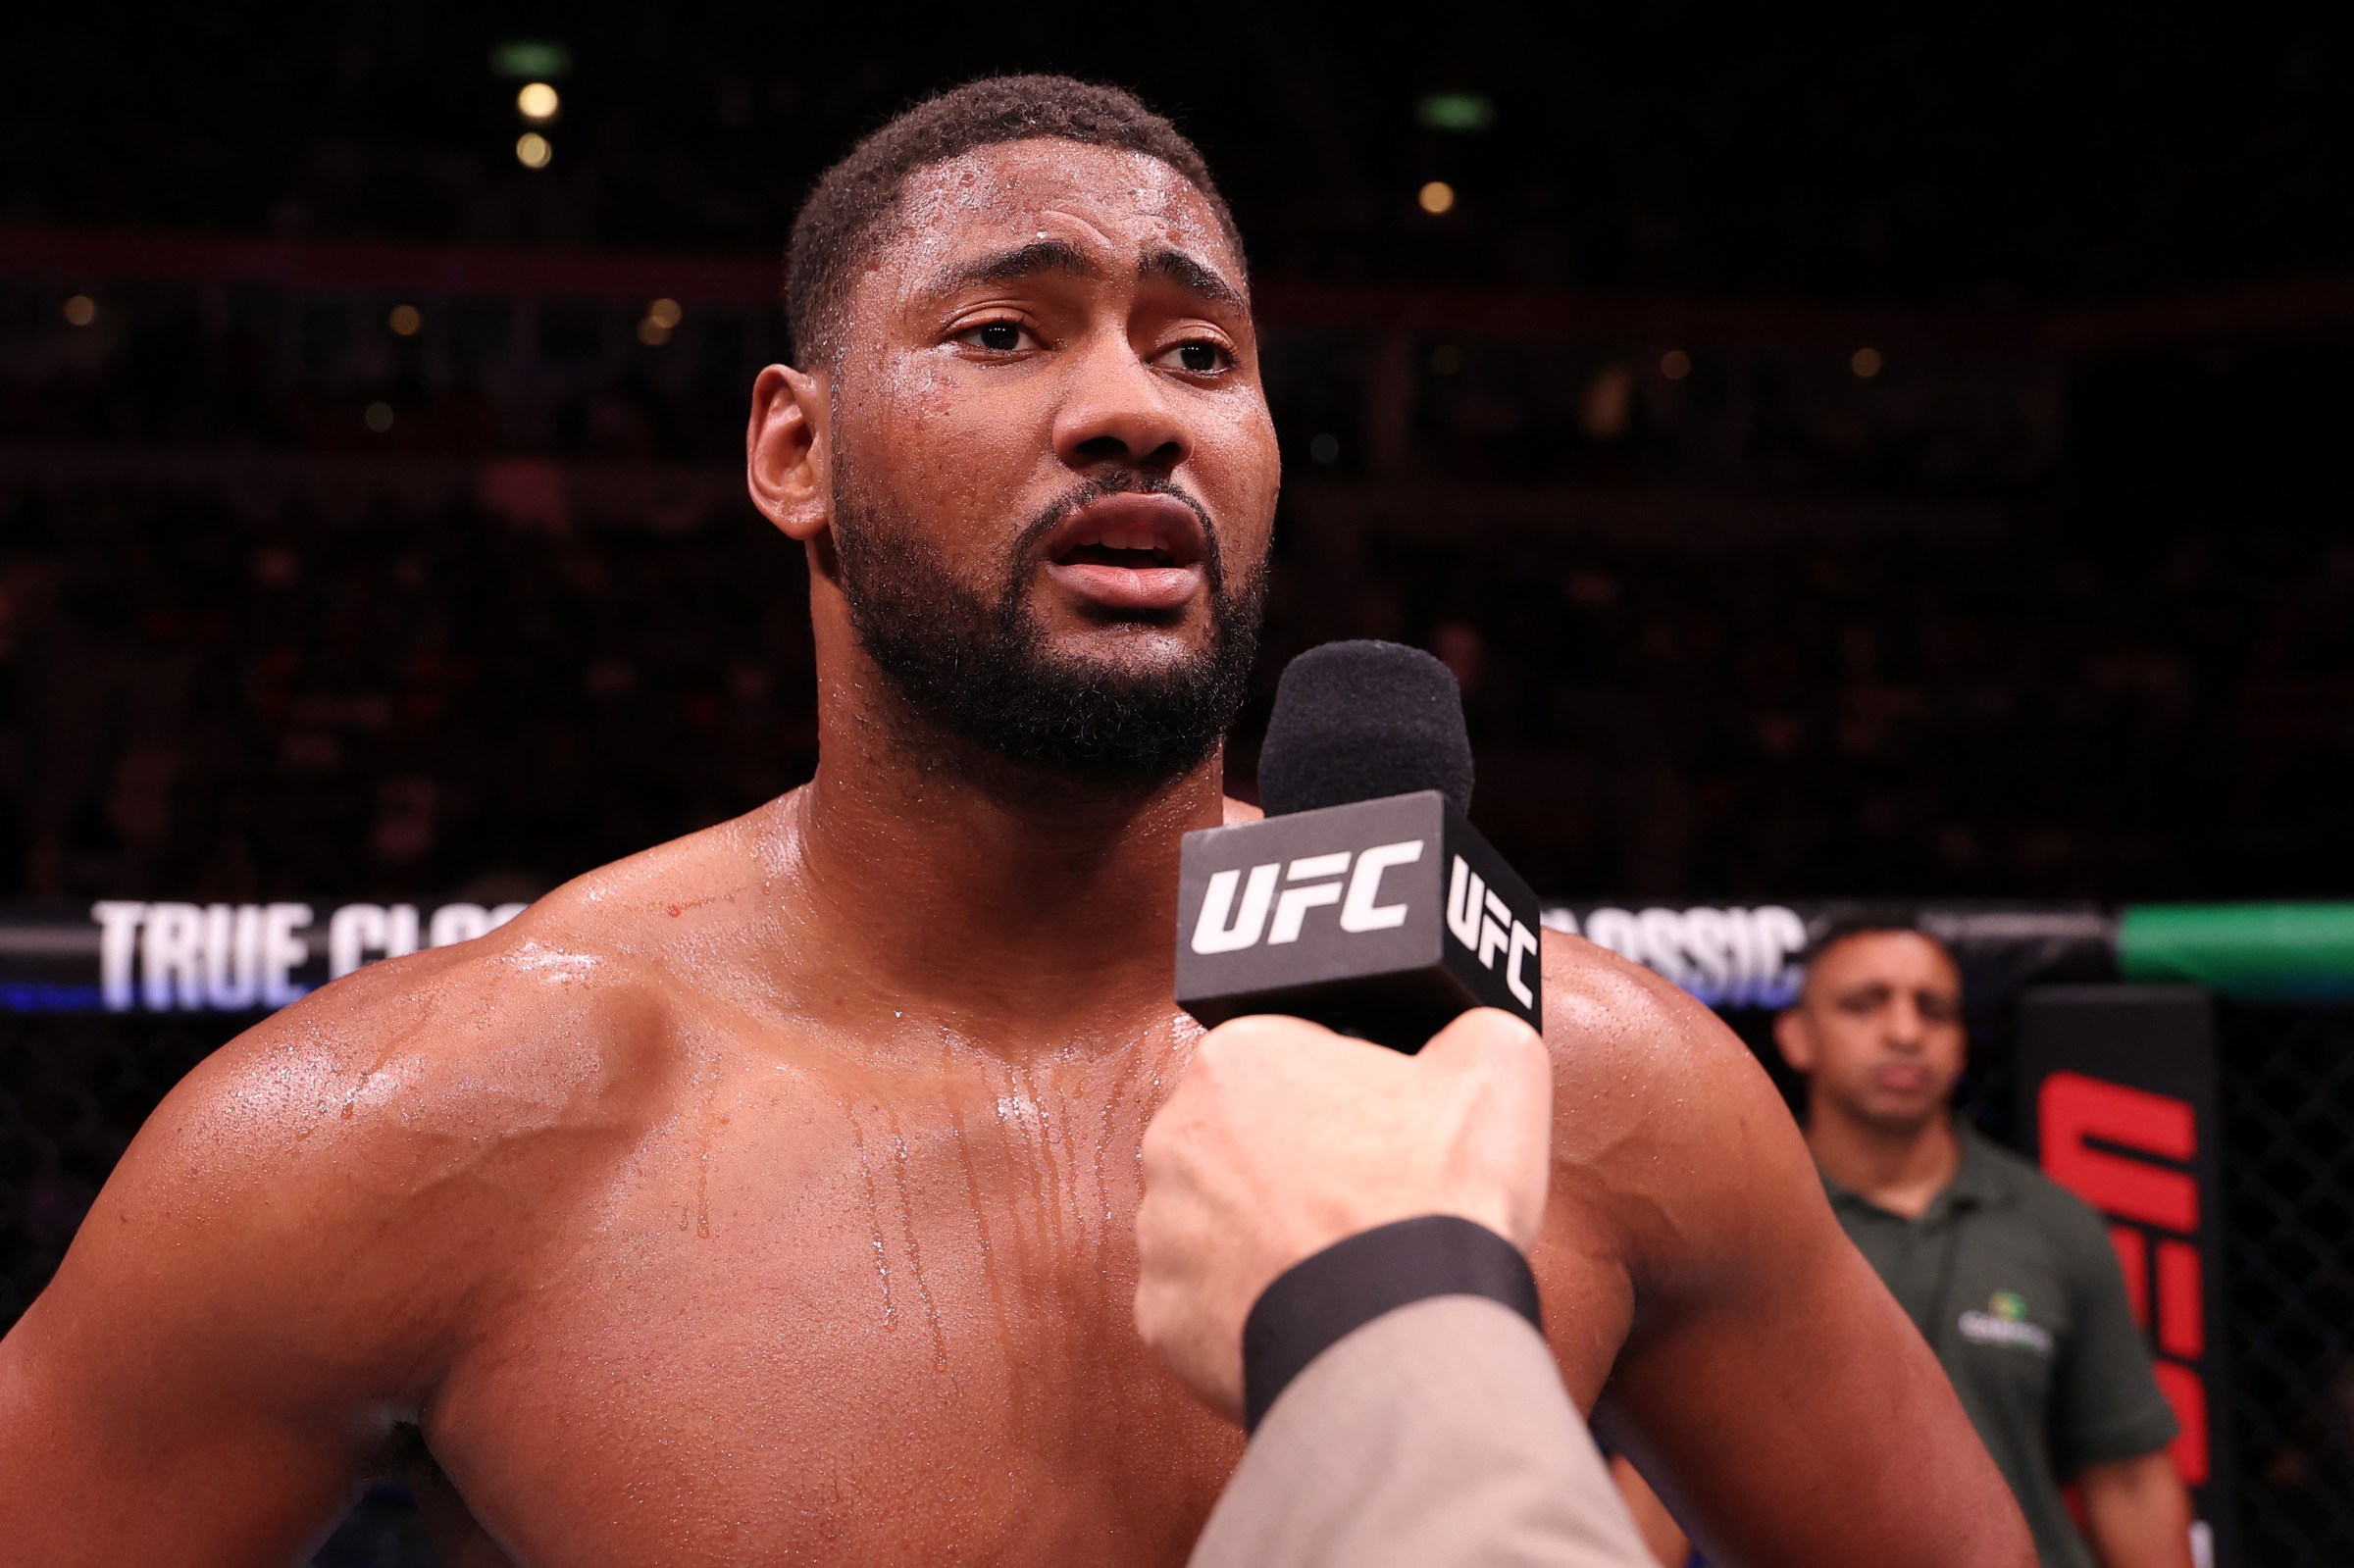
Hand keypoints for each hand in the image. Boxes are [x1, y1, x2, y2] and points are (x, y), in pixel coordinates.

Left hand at [1133, 1007, 1552, 1421]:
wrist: (1408, 1338)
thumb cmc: (1440, 1200)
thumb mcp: (1498, 1067)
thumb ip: (1470, 1029)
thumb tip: (1467, 1036)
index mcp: (1238, 1058)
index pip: (1291, 1059)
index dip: (1347, 1094)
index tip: (1384, 1132)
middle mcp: (1176, 1137)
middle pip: (1242, 1141)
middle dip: (1296, 1165)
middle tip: (1368, 1198)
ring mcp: (1160, 1232)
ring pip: (1218, 1223)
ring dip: (1267, 1237)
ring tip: (1343, 1263)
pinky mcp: (1163, 1314)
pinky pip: (1206, 1302)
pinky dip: (1249, 1310)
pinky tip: (1310, 1312)